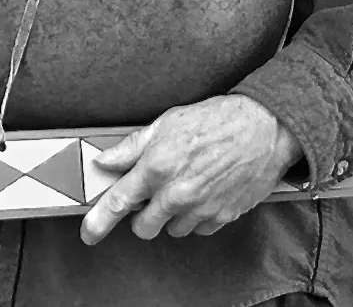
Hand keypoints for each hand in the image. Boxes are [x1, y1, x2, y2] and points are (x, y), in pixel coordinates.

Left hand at [80, 94, 302, 244]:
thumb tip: (105, 160)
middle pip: (143, 227)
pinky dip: (196, 217)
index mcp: (157, 167)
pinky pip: (198, 230)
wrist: (263, 128)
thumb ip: (132, 147)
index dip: (99, 220)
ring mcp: (200, 208)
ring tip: (184, 185)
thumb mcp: (166, 122)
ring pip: (172, 230)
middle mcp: (176, 193)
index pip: (119, 202)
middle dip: (142, 215)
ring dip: (171, 215)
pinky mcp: (222, 217)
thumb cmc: (215, 120)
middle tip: (152, 195)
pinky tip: (203, 192)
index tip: (89, 232)